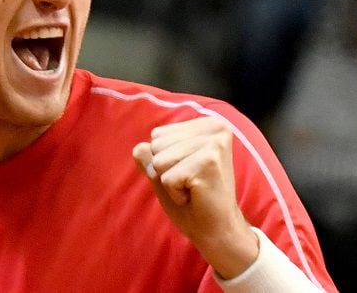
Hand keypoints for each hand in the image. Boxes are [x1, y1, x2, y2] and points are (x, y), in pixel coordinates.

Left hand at [132, 117, 258, 278]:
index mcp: (207, 125)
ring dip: (170, 182)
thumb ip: (149, 158)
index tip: (188, 174)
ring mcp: (213, 143)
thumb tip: (138, 147)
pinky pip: (166, 178)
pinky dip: (175, 193)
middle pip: (157, 144)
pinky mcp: (209, 162)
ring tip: (193, 189)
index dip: (164, 161)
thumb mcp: (165, 174)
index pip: (158, 134)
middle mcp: (215, 127)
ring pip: (159, 160)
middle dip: (166, 171)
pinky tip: (196, 196)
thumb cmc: (194, 201)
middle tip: (191, 184)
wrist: (218, 231)